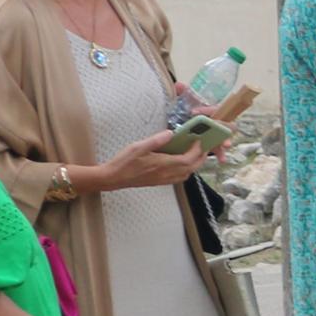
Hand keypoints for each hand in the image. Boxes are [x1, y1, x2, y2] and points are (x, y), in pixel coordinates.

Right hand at [84, 129, 206, 193]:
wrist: (113, 178)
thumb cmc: (124, 162)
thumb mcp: (138, 147)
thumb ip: (156, 140)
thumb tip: (171, 133)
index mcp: (163, 164)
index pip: (188, 159)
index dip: (197, 150)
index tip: (199, 141)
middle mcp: (167, 174)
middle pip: (192, 168)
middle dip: (200, 158)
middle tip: (202, 147)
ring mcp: (164, 180)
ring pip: (187, 174)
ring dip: (194, 165)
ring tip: (193, 154)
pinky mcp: (160, 182)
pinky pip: (179, 178)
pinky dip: (185, 170)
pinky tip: (180, 163)